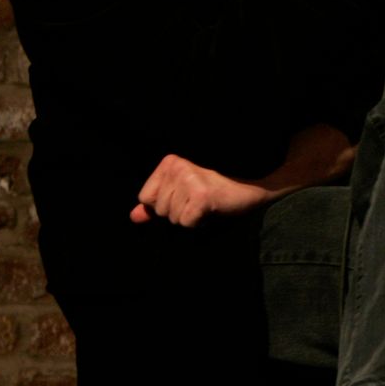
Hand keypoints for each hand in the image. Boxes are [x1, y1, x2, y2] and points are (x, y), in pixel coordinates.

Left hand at [131, 155, 267, 226]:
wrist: (250, 191)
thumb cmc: (214, 194)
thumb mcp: (181, 196)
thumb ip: (156, 205)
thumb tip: (134, 217)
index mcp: (170, 162)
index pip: (145, 198)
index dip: (165, 205)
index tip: (186, 196)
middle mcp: (178, 167)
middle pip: (159, 210)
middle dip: (178, 213)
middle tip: (199, 201)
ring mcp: (190, 180)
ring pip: (173, 218)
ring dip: (190, 218)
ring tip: (206, 205)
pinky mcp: (202, 195)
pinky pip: (186, 223)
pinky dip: (199, 223)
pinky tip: (212, 210)